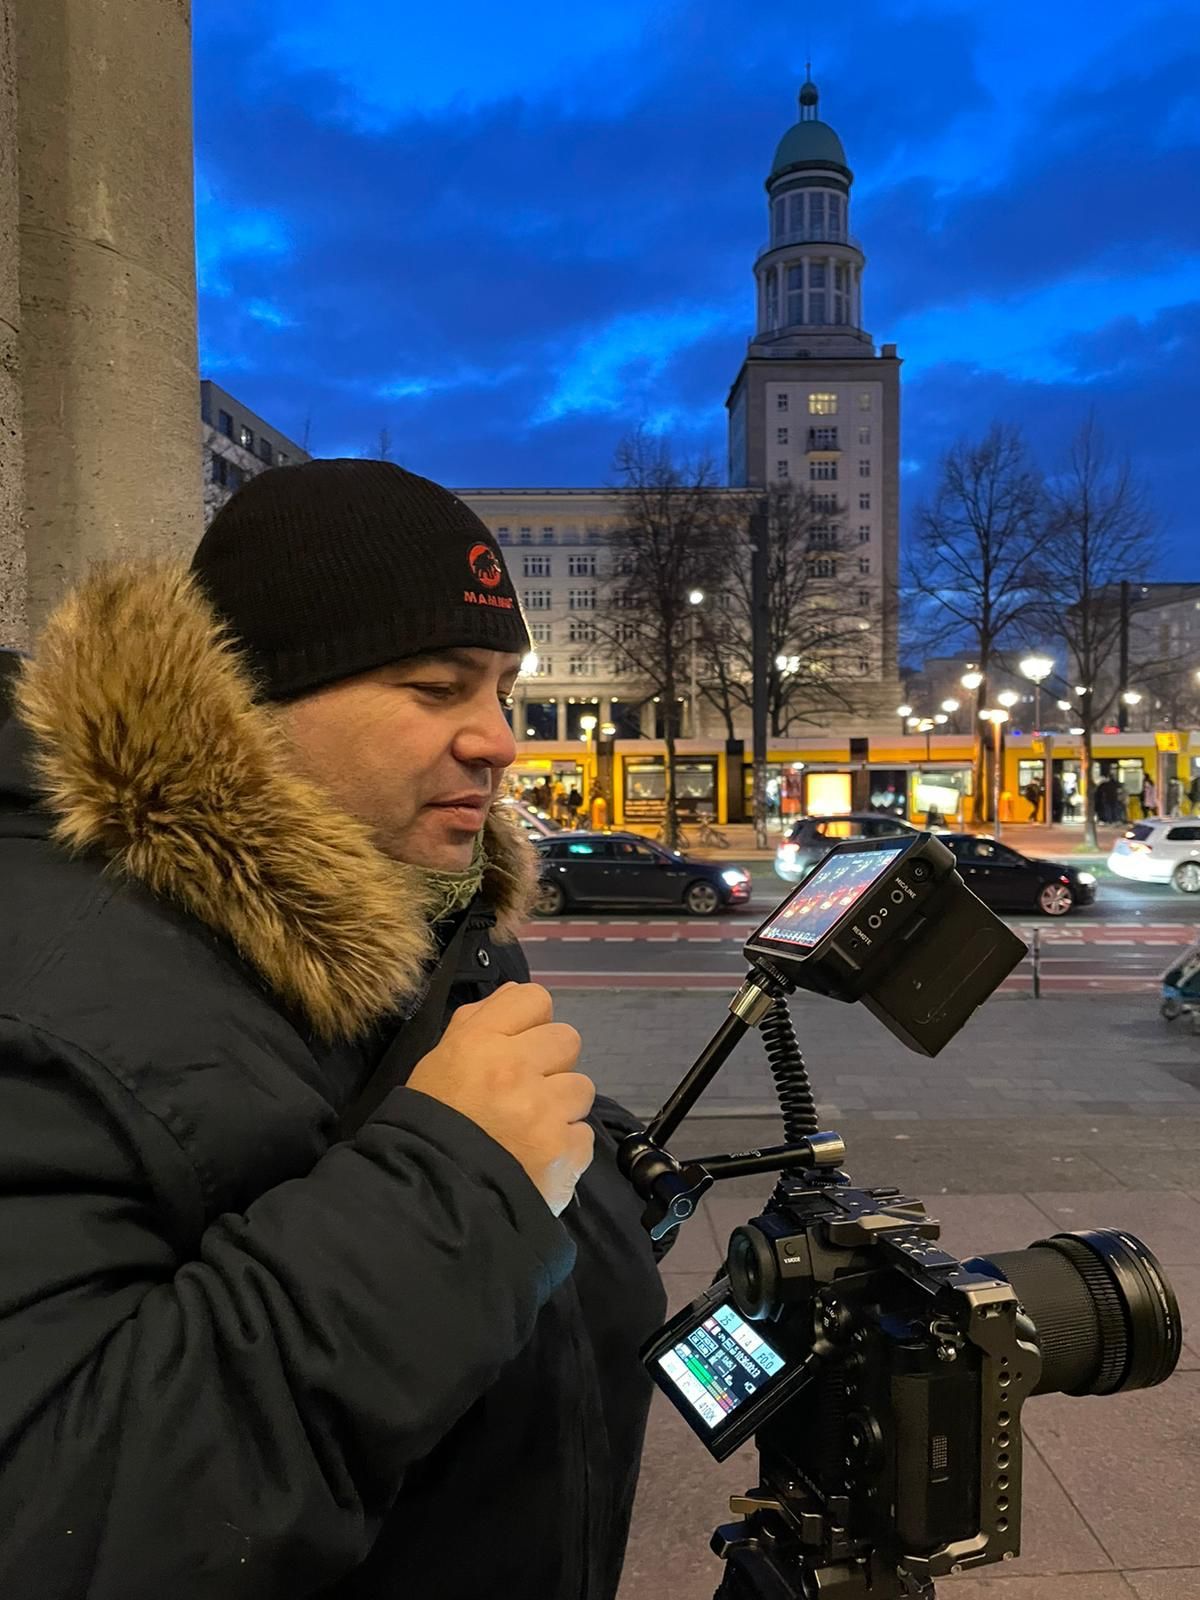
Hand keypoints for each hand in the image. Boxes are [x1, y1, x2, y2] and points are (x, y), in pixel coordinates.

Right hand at [408, 984, 593, 1215]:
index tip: (519, 1045)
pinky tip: (538, 1158)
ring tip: (531, 1129)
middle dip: (551, 1064)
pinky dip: (565, 1147)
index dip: (530, 1021)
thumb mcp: (439, 1064)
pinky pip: (584, 1134)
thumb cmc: (431, 1125)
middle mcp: (516, 1068)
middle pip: (566, 1039)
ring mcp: (545, 1111)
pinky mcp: (565, 1151)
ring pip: (582, 1087)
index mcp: (481, 1042)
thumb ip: (478, 1022)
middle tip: (525, 1092)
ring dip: (562, 1107)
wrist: (432, 1199)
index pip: (534, 999)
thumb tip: (516, 994)